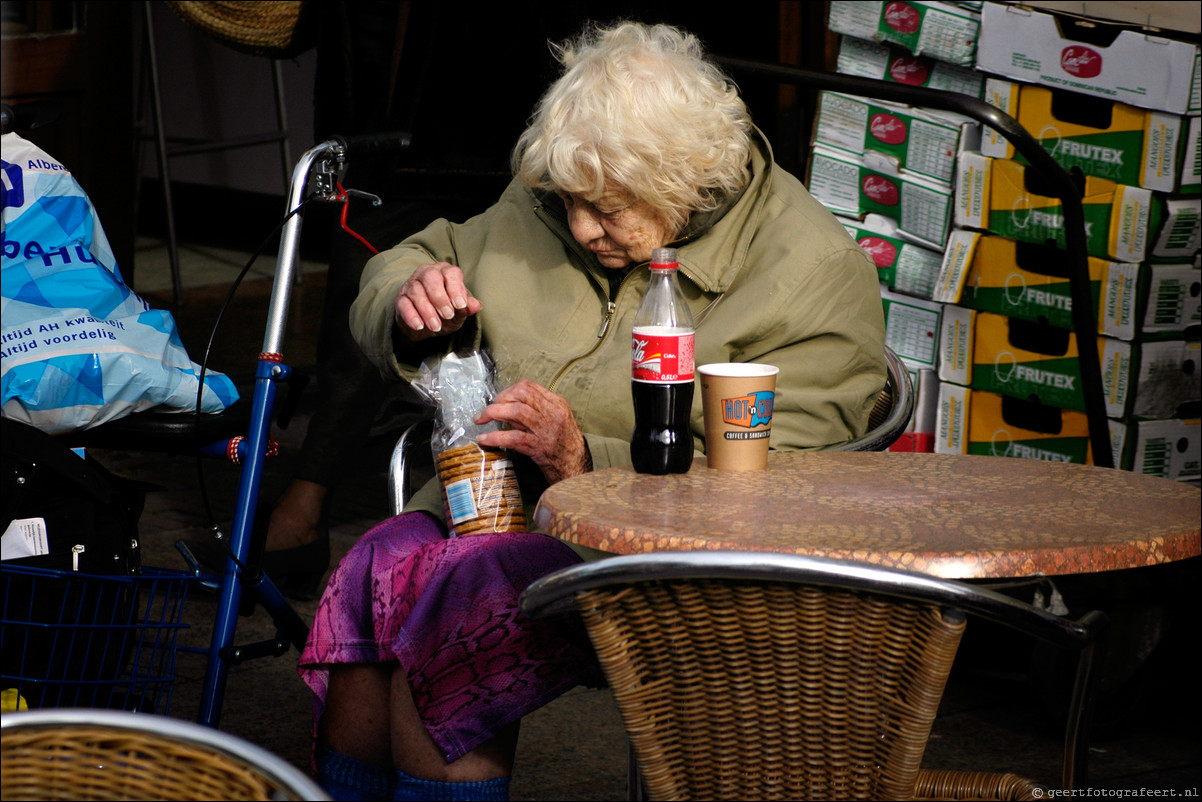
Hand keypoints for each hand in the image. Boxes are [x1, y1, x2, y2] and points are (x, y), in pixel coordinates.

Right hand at [394, 262, 482, 341]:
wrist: (425, 325)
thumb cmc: (444, 312)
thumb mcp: (459, 312)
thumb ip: (466, 308)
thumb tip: (476, 305)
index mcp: (445, 272)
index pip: (451, 273)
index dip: (456, 288)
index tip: (460, 305)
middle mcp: (427, 274)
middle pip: (431, 277)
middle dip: (440, 298)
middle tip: (448, 315)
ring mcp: (412, 285)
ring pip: (416, 291)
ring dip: (428, 311)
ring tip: (436, 326)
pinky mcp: (401, 299)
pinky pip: (403, 304)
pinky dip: (412, 316)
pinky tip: (419, 326)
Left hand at [475, 379, 591, 484]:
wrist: (575, 465)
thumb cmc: (564, 443)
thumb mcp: (555, 419)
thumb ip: (536, 410)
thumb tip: (509, 405)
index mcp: (556, 403)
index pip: (528, 386)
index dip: (508, 390)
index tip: (499, 399)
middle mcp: (551, 413)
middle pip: (521, 394)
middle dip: (500, 398)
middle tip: (489, 409)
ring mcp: (544, 430)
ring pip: (515, 411)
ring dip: (493, 413)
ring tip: (480, 419)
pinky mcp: (537, 446)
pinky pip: (512, 438)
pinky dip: (495, 437)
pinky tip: (484, 439)